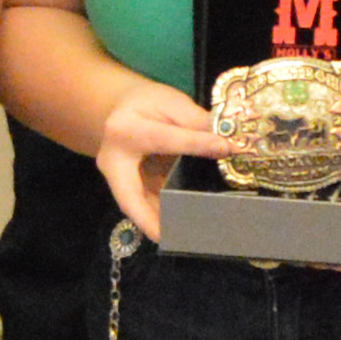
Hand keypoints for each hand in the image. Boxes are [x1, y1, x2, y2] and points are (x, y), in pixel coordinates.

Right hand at [90, 80, 220, 244]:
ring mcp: (115, 180)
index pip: (165, 139)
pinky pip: (144, 207)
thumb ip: (195, 120)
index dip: (196, 144)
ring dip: (160, 224)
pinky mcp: (125, 190)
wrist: (119, 109)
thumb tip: (227, 141)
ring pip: (137, 208)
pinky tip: (183, 226)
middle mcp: (113, 160)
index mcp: (125, 130)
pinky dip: (161, 219)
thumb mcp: (170, 102)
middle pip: (129, 197)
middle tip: (174, 237)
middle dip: (150, 220)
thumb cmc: (147, 104)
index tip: (228, 148)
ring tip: (189, 236)